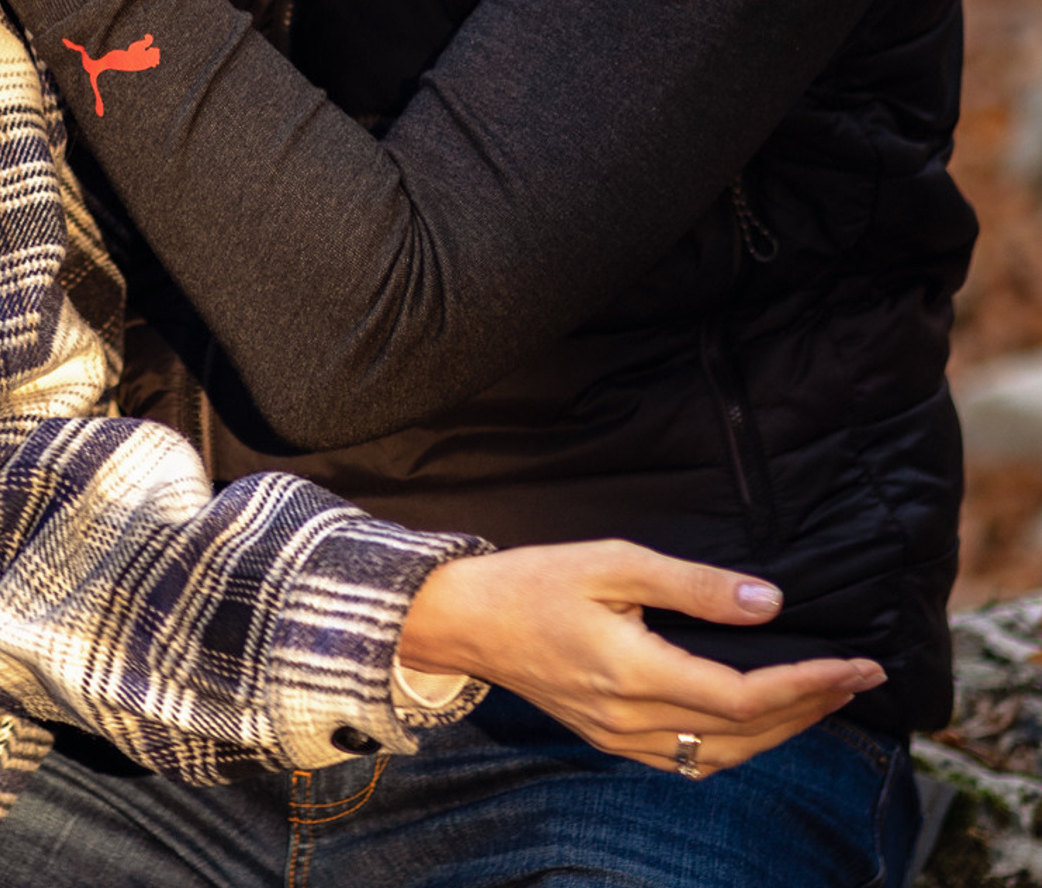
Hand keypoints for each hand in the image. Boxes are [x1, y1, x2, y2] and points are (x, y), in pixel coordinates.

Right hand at [395, 540, 885, 775]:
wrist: (464, 619)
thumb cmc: (533, 579)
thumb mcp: (612, 561)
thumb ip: (693, 585)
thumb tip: (767, 602)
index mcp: (634, 672)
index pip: (744, 696)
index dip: (808, 685)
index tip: (855, 665)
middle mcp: (630, 719)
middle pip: (745, 734)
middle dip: (809, 709)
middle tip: (857, 680)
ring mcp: (618, 738)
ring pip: (721, 754)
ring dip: (779, 733)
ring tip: (818, 699)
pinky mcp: (608, 739)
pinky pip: (689, 759)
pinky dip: (737, 745)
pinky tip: (754, 720)